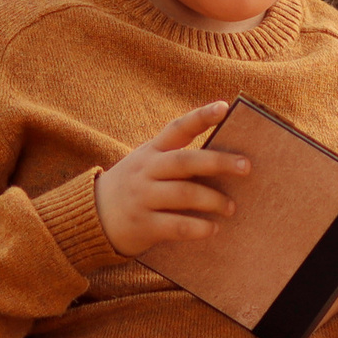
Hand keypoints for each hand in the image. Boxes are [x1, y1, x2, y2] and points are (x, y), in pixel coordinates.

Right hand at [94, 103, 248, 256]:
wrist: (92, 216)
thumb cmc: (135, 186)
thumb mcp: (147, 163)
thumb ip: (177, 159)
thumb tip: (227, 160)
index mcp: (152, 151)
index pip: (178, 128)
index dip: (201, 116)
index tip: (225, 108)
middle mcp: (146, 170)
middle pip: (185, 162)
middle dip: (218, 162)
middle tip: (246, 167)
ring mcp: (143, 197)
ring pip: (183, 194)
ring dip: (212, 200)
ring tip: (231, 207)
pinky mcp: (143, 225)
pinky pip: (175, 226)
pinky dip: (197, 227)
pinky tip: (212, 229)